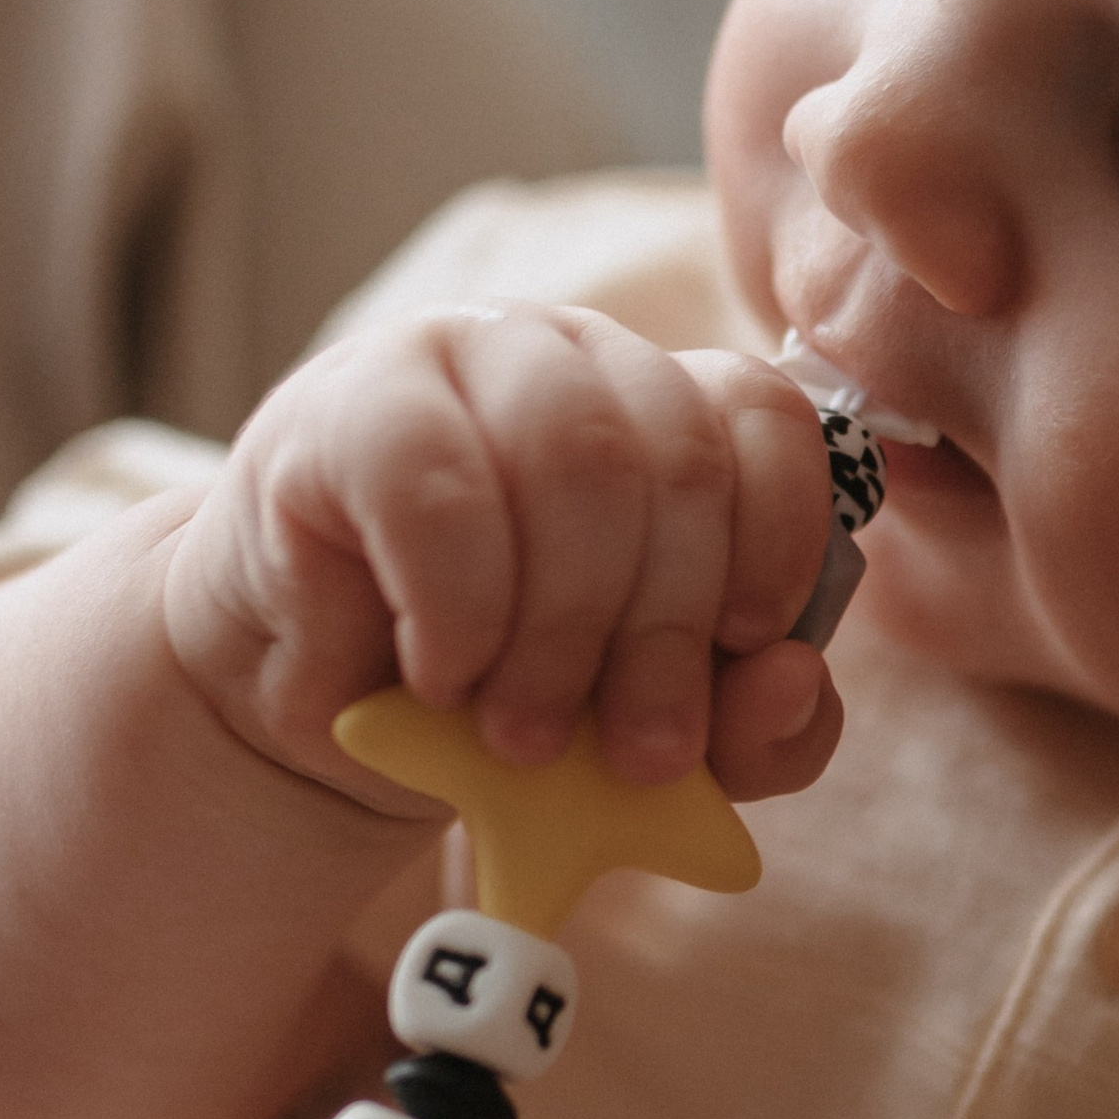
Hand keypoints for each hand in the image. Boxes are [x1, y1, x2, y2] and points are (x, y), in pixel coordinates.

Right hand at [163, 305, 840, 810]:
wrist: (323, 718)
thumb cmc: (504, 700)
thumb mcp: (652, 736)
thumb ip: (755, 729)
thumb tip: (795, 679)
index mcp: (670, 410)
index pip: (763, 417)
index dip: (777, 538)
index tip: (747, 649)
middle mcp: (576, 361)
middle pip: (676, 455)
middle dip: (667, 631)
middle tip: (634, 758)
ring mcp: (461, 360)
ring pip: (573, 457)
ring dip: (562, 629)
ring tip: (523, 740)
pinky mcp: (347, 409)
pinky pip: (435, 488)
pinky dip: (458, 609)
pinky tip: (442, 677)